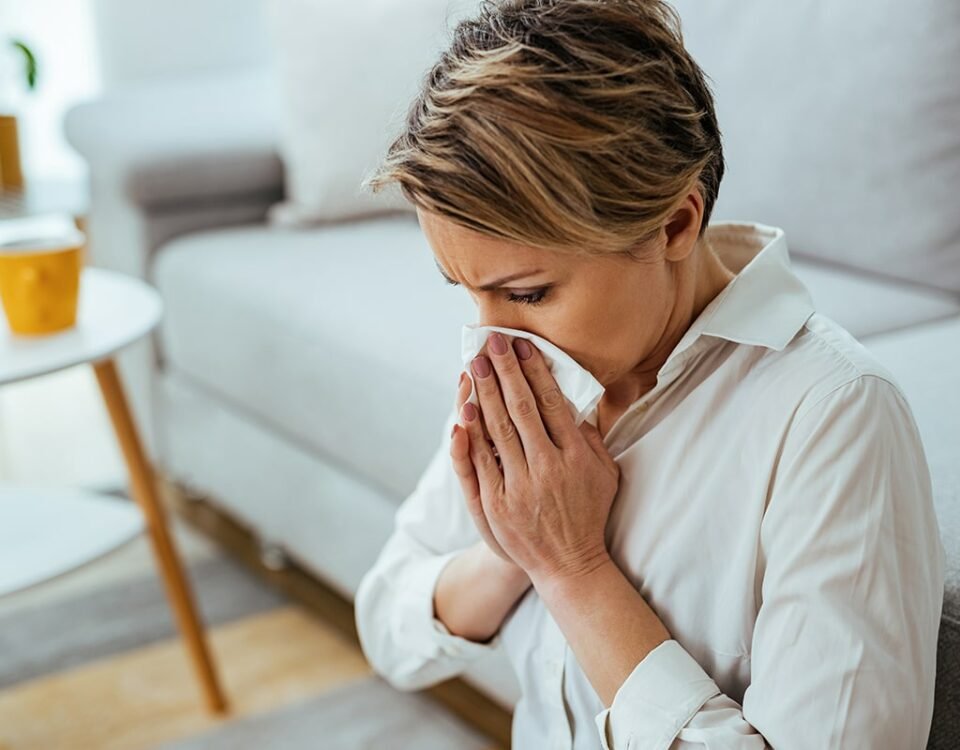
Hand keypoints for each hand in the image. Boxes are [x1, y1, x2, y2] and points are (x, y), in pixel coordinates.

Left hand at [452, 333, 619, 585]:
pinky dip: (469, 436)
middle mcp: (547, 468)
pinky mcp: (495, 504)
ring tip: (473, 366)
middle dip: (504, 372)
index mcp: (575, 457)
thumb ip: (589, 437)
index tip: (523, 347)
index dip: (535, 372)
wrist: (569, 564)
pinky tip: (464, 411)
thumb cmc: (587, 512)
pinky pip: (478, 462)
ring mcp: (519, 487)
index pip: (551, 403)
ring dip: (484, 394)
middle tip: (490, 343)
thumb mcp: (604, 473)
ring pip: (497, 430)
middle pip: (520, 409)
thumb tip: (573, 399)